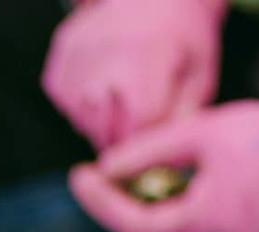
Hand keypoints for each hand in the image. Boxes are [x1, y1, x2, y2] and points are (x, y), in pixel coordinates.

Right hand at [42, 0, 226, 151]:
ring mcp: (77, 56)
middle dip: (124, 139)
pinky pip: (67, 107)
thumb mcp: (199, 74)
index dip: (146, 146)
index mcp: (148, 56)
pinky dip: (84, 109)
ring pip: (83, 123)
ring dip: (102, 126)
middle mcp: (106, 54)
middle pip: (107, 129)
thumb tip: (167, 166)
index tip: (152, 153)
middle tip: (139, 129)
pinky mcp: (59, 59)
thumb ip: (183, 120)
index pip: (139, 124)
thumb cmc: (182, 38)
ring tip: (123, 102)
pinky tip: (104, 87)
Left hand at [68, 37, 258, 231]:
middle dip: (129, 205)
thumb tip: (108, 169)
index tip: (80, 177)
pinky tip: (198, 189)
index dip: (97, 202)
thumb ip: (147, 154)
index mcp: (199, 228)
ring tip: (169, 174)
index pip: (128, 225)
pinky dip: (187, 219)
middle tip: (120, 171)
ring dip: (160, 212)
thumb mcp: (200, 135)